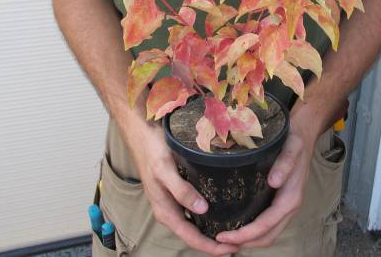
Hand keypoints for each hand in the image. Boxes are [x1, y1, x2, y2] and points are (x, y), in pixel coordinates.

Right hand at [127, 119, 237, 255]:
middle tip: (238, 244)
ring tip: (232, 232)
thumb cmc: (152, 151)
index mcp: (165, 210)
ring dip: (211, 231)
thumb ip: (181, 190)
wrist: (142, 135)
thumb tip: (202, 210)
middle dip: (213, 243)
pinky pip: (192, 210)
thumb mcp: (166, 170)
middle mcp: (169, 210)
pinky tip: (218, 211)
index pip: (191, 237)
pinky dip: (206, 216)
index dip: (210, 247)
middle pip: (193, 234)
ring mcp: (172, 201)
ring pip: (193, 224)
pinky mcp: (176, 191)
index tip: (230, 250)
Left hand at [215, 121, 315, 248]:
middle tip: (219, 242)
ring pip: (269, 233)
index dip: (245, 234)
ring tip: (226, 239)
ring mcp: (286, 205)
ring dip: (249, 240)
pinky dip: (254, 231)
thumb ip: (285, 163)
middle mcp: (290, 206)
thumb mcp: (291, 147)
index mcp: (291, 198)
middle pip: (267, 236)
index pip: (266, 225)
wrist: (304, 135)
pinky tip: (239, 224)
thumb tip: (274, 182)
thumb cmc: (295, 140)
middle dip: (244, 242)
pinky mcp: (281, 201)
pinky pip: (269, 223)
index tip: (223, 236)